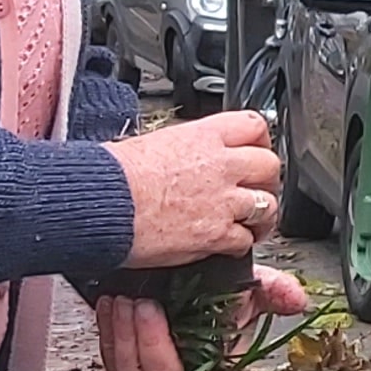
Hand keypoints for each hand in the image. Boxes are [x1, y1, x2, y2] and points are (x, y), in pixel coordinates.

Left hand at [95, 264, 312, 370]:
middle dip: (157, 344)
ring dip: (129, 336)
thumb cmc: (214, 289)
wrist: (174, 276)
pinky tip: (114, 304)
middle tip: (152, 308)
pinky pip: (112, 359)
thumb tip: (298, 298)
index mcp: (221, 363)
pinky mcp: (125, 359)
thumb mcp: (250, 284)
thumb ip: (275, 291)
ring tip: (131, 300)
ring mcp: (154, 368)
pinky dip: (111, 331)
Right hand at [109, 111, 283, 266]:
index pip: (254, 126)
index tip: (256, 152)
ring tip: (252, 223)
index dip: (261, 141)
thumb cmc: (113, 176)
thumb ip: (187, 148)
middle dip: (266, 181)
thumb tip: (191, 155)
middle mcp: (219, 165)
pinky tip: (228, 244)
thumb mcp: (154, 143)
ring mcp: (221, 201)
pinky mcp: (215, 235)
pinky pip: (245, 240)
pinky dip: (241, 244)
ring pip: (267, 205)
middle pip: (269, 166)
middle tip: (257, 190)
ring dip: (261, 216)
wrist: (101, 204)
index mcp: (204, 136)